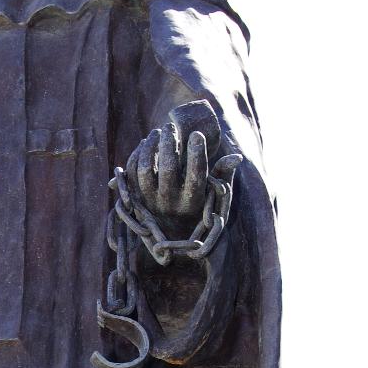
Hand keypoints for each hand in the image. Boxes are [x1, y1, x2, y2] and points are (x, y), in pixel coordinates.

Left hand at [124, 101, 235, 234]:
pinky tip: (145, 144)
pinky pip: (131, 173)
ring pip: (145, 169)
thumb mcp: (214, 199)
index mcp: (192, 202)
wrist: (168, 241)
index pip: (196, 176)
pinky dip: (137, 155)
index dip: (197, 153)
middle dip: (170, 143)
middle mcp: (170, 203)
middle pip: (168, 168)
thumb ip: (224, 175)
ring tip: (157, 132)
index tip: (197, 134)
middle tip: (171, 127)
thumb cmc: (197, 213)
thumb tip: (236, 157)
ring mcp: (149, 202)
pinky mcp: (135, 199)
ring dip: (150, 147)